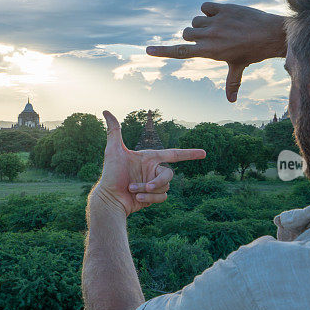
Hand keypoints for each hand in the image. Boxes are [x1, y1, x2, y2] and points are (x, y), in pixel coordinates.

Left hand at [91, 111, 205, 215]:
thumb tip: (106, 111)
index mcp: (149, 158)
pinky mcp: (153, 197)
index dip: (189, 154)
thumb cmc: (110, 174)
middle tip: (146, 186)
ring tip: (132, 190)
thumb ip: (114, 131)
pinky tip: (137, 198)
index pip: (174, 154)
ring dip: (148, 190)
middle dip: (158, 181)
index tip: (204, 153)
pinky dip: (150, 198)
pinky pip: (162, 197)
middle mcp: (153, 171)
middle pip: (169, 175)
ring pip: (165, 187)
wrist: (109, 199)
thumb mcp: (112, 151)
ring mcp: (154, 184)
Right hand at [146, 2, 286, 101]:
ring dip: (202, 23)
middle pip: (186, 33)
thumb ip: (232, 83)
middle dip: (193, 35)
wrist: (271, 34)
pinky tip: (220, 15)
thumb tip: (232, 101)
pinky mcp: (223, 8)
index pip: (180, 52)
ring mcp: (216, 22)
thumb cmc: (253, 52)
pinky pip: (205, 6)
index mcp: (209, 52)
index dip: (162, 52)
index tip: (148, 51)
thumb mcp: (239, 67)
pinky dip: (209, 10)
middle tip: (210, 38)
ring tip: (219, 27)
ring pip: (195, 20)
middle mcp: (209, 37)